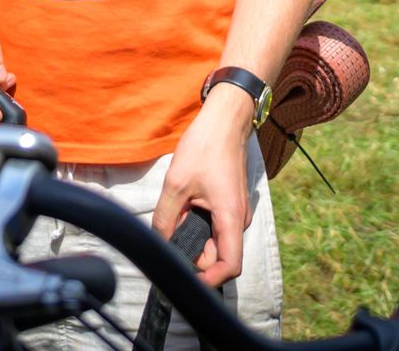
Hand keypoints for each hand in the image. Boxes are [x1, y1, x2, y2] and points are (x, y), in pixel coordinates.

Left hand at [151, 97, 254, 285]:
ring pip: (215, 239)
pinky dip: (198, 224)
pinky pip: (216, 225)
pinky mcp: (230, 203)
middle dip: (195, 256)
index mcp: (231, 218)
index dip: (210, 279)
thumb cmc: (205, 146)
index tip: (187, 279)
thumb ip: (166, 217)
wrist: (224, 120)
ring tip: (172, 219)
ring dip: (194, 237)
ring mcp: (236, 211)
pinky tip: (182, 208)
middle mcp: (238, 219)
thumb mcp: (176, 183)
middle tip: (167, 242)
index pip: (230, 265)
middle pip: (219, 255)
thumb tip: (160, 242)